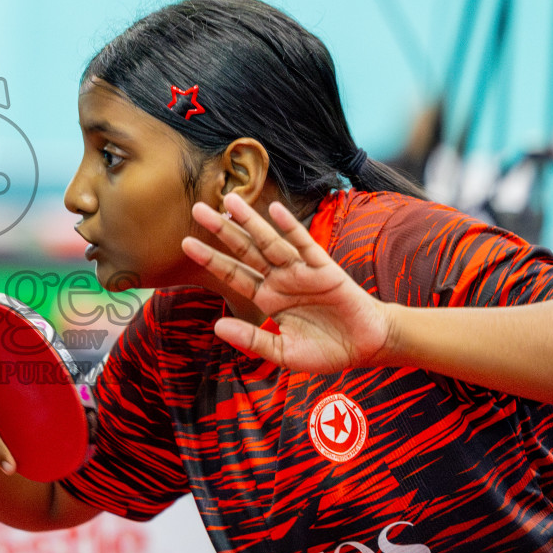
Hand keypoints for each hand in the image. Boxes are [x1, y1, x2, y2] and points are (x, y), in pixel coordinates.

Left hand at [182, 196, 395, 372]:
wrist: (366, 346)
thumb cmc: (325, 350)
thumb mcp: (283, 353)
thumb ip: (252, 339)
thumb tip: (217, 326)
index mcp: (267, 298)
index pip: (233, 274)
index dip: (210, 259)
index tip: (185, 242)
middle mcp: (279, 279)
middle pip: (245, 250)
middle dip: (222, 230)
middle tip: (197, 208)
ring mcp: (300, 271)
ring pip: (270, 241)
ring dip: (250, 220)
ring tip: (229, 199)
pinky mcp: (324, 268)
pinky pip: (304, 244)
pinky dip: (290, 227)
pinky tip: (275, 210)